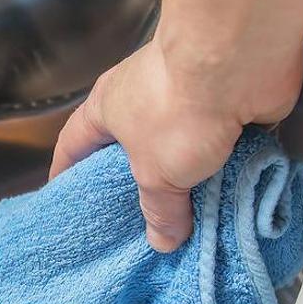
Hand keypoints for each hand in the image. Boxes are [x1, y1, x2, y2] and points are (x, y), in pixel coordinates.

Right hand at [48, 34, 302, 251]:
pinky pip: (223, 148)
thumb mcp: (156, 173)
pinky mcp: (228, 105)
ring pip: (183, 152)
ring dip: (191, 182)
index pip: (73, 144)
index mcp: (106, 108)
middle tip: (137, 224)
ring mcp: (187, 101)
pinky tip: (232, 200)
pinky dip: (228, 172)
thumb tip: (162, 242)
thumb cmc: (175, 109)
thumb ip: (158, 208)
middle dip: (139, 186)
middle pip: (132, 151)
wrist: (237, 62)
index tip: (65, 199)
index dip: (66, 172)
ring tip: (191, 222)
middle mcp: (141, 101)